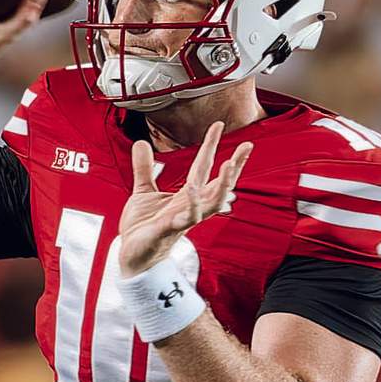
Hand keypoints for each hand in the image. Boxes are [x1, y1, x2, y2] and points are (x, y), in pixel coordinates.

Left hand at [118, 120, 250, 276]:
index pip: (203, 168)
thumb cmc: (143, 228)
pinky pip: (184, 218)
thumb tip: (142, 143)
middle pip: (218, 185)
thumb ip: (144, 168)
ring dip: (221, 185)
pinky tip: (193, 192)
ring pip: (210, 203)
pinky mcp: (167, 231)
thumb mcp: (143, 192)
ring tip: (228, 165)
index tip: (219, 125)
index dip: (211, 146)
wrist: (133, 256)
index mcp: (186, 197)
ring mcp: (182, 220)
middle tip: (247, 146)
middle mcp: (190, 208)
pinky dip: (191, 206)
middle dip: (234, 167)